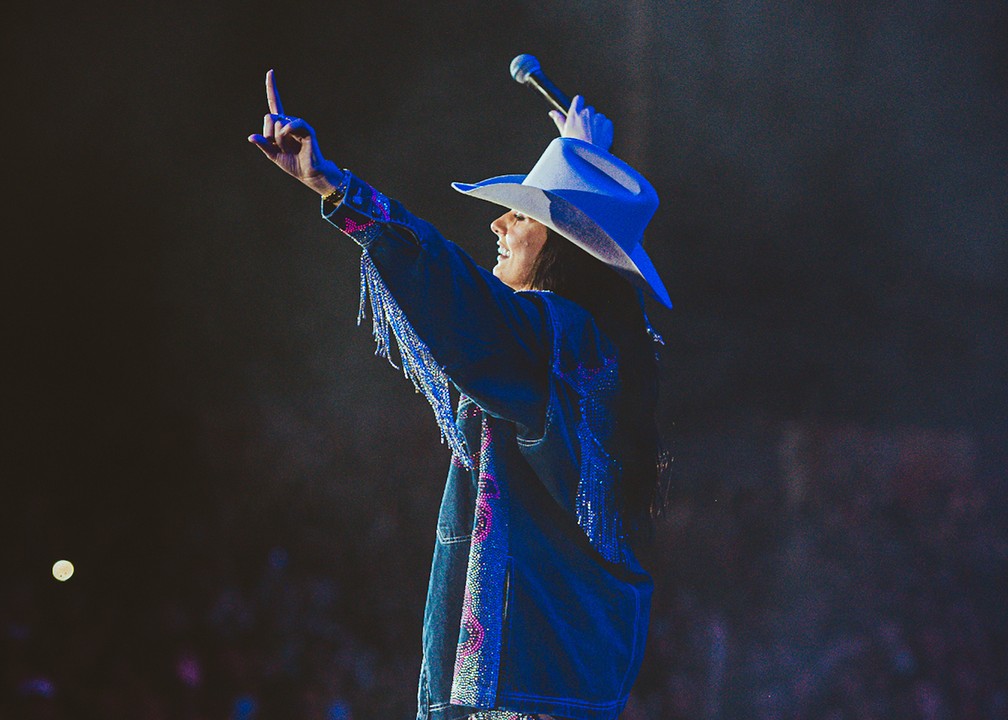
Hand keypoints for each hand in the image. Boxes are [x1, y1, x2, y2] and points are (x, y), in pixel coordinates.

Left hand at [247, 69, 343, 194]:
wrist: (308, 173)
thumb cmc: (292, 163)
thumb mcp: (272, 154)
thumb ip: (263, 144)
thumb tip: (251, 137)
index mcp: (280, 125)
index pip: (275, 103)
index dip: (272, 88)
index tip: (271, 72)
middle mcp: (289, 121)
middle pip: (269, 117)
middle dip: (269, 134)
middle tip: (279, 147)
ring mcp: (298, 124)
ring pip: (278, 124)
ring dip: (279, 140)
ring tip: (289, 148)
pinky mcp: (307, 129)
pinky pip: (292, 124)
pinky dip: (287, 132)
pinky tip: (289, 138)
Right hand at [549, 95, 613, 151]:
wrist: (588, 159)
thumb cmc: (575, 148)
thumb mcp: (564, 133)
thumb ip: (560, 120)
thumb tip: (553, 113)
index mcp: (575, 114)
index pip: (579, 99)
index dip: (579, 104)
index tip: (579, 110)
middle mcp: (587, 114)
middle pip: (589, 110)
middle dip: (587, 117)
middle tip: (584, 131)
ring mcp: (598, 119)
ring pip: (598, 117)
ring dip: (596, 124)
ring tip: (592, 137)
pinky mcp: (607, 125)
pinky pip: (607, 123)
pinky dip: (604, 129)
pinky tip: (599, 138)